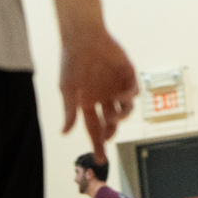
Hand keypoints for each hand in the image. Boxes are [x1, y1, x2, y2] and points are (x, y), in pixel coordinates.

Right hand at [58, 26, 136, 161]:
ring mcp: (116, 86)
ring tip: (113, 114)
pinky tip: (122, 95)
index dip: (98, 144)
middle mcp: (104, 97)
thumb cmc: (71, 62)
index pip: (95, 128)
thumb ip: (70, 111)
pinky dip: (130, 96)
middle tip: (108, 137)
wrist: (83, 37)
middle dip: (111, 132)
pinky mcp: (127, 75)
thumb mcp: (67, 89)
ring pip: (125, 109)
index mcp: (88, 102)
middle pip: (111, 122)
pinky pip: (133, 92)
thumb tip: (64, 133)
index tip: (101, 159)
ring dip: (120, 116)